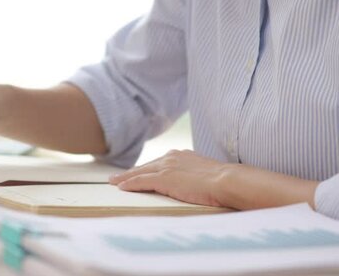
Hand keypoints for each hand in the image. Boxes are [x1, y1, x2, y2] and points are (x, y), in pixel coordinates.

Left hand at [109, 149, 226, 206]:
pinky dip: (130, 184)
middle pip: (146, 166)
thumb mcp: (206, 174)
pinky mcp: (163, 178)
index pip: (159, 163)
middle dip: (131, 172)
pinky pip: (140, 181)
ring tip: (114, 181)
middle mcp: (171, 157)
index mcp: (182, 156)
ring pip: (139, 172)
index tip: (138, 172)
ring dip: (125, 177)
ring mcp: (166, 167)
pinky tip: (121, 187)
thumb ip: (195, 176)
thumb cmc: (223, 181)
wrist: (227, 180)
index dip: (146, 169)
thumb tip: (195, 184)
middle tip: (118, 176)